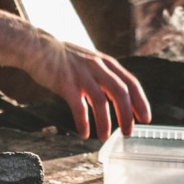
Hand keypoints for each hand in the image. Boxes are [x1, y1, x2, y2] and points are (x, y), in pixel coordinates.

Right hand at [28, 36, 151, 139]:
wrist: (38, 47)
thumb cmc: (66, 59)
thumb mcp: (91, 62)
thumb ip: (105, 76)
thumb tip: (121, 98)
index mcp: (106, 63)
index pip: (131, 83)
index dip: (140, 102)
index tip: (145, 119)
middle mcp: (97, 67)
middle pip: (120, 92)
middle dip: (127, 114)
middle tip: (128, 133)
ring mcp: (81, 74)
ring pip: (100, 101)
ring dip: (105, 122)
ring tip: (105, 136)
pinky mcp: (64, 83)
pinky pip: (78, 106)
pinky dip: (83, 122)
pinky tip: (85, 133)